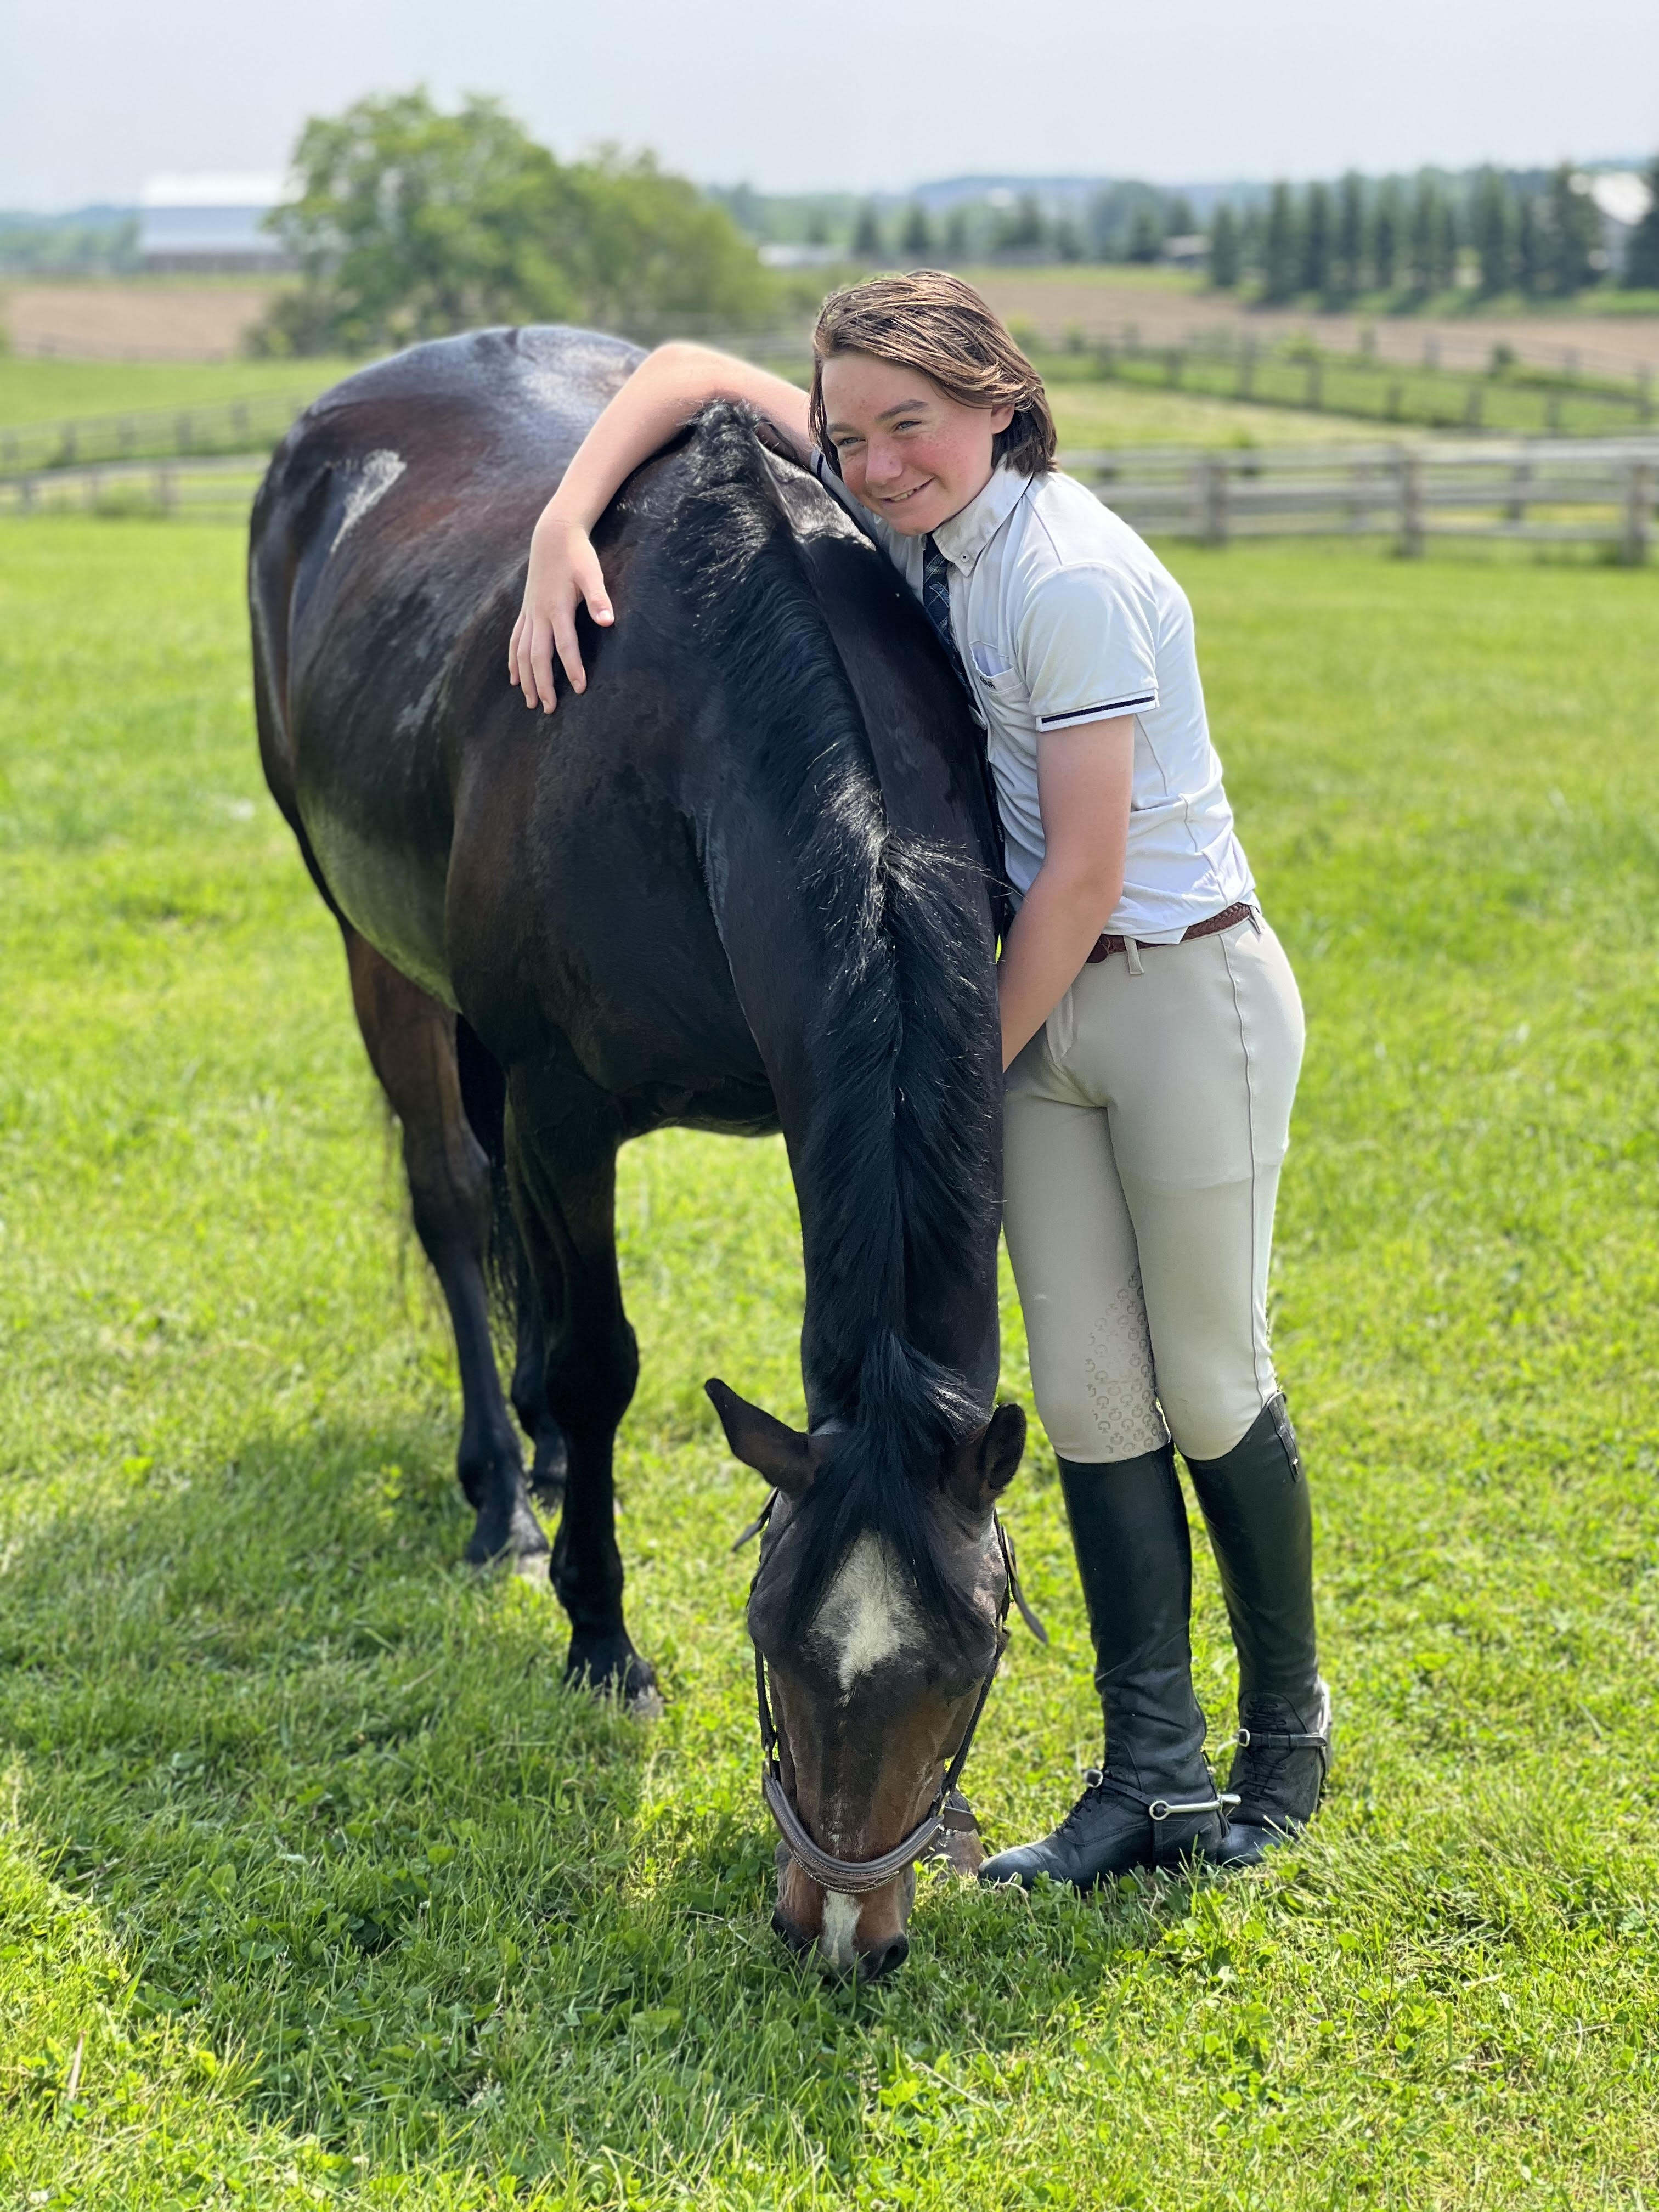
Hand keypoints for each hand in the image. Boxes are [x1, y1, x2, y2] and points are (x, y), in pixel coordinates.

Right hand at [508, 510, 613, 713]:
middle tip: (550, 709)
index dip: (572, 668)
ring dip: (526, 679)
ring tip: (531, 702)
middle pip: (537, 656)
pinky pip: (515, 640)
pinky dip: (514, 661)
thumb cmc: (576, 554)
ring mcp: (529, 613)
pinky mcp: (525, 610)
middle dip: (543, 684)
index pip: (565, 645)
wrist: (552, 534)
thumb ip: (599, 598)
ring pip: (522, 652)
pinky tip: (514, 678)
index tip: (580, 688)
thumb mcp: (591, 573)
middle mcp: (539, 614)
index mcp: (557, 607)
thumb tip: (608, 621)